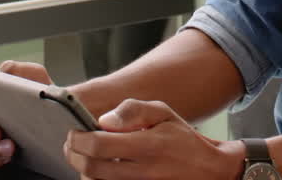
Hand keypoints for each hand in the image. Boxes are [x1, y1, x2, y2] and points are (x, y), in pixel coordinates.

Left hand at [64, 99, 244, 179]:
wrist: (209, 171)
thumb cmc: (183, 140)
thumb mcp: (163, 113)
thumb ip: (132, 110)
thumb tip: (104, 121)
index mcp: (148, 145)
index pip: (99, 145)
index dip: (78, 139)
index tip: (74, 133)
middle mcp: (144, 171)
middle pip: (91, 169)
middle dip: (74, 155)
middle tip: (72, 145)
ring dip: (84, 171)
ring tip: (85, 158)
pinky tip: (101, 171)